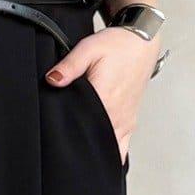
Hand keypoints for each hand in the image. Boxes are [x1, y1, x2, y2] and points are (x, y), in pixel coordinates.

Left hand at [45, 26, 160, 162]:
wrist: (142, 43)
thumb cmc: (119, 45)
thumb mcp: (88, 48)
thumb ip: (69, 66)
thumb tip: (52, 80)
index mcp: (105, 99)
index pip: (82, 127)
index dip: (67, 132)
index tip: (58, 131)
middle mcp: (117, 115)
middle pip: (94, 142)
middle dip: (79, 143)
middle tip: (66, 139)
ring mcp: (125, 121)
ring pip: (108, 148)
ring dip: (95, 147)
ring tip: (80, 143)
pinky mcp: (130, 123)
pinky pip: (121, 148)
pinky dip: (110, 151)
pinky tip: (98, 148)